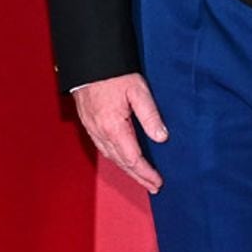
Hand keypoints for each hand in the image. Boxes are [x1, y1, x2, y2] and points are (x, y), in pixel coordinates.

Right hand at [72, 73, 167, 193]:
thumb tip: (161, 137)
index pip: (133, 159)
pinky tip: (124, 160)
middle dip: (139, 177)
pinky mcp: (91, 125)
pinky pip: (104, 149)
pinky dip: (117, 159)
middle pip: (122, 163)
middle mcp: (101, 133)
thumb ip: (150, 114)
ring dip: (128, 170)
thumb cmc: (114, 74)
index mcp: (114, 127)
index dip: (146, 172)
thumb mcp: (138, 90)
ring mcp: (93, 130)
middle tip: (154, 187)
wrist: (89, 64)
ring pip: (112, 158)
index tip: (158, 182)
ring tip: (143, 178)